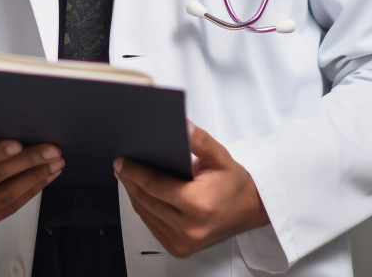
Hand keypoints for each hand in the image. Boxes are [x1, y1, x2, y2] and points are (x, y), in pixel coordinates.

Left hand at [113, 121, 268, 257]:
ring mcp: (183, 241)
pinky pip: (153, 225)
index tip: (122, 161)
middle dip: (130, 181)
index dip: (134, 172)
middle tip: (120, 165)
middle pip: (146, 201)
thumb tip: (182, 124)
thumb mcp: (220, 155)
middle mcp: (189, 227)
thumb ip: (198, 139)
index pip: (155, 186)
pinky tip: (141, 193)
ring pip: (146, 214)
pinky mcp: (179, 247)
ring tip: (127, 176)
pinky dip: (144, 208)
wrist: (250, 209)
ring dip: (134, 195)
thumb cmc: (235, 183)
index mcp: (197, 204)